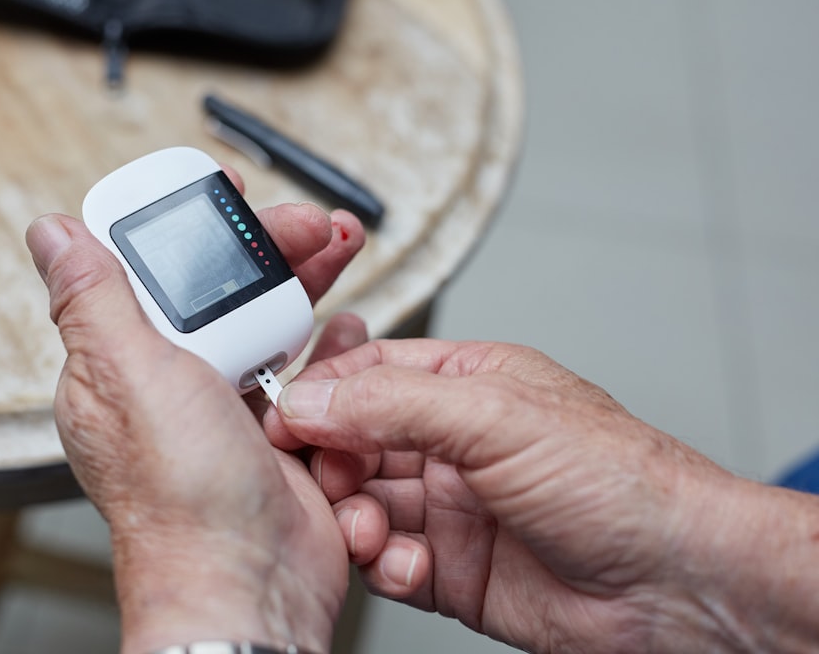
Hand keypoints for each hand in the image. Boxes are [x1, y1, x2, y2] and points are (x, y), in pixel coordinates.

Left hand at [26, 174, 365, 653]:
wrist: (252, 582)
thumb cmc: (181, 497)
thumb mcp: (130, 377)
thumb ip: (94, 300)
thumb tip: (52, 234)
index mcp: (117, 366)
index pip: (143, 272)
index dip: (183, 228)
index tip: (222, 195)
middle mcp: (168, 383)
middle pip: (215, 288)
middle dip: (263, 246)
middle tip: (303, 223)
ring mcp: (223, 406)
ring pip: (262, 320)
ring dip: (302, 278)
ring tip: (338, 244)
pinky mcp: (273, 430)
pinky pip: (300, 367)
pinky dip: (326, 340)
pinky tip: (346, 320)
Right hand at [273, 340, 818, 652]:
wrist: (675, 584)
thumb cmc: (619, 482)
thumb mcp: (495, 417)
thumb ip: (391, 402)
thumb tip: (310, 396)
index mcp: (466, 386)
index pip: (367, 375)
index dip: (320, 394)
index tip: (282, 417)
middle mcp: (453, 445)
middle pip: (354, 443)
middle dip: (332, 464)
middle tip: (327, 482)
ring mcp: (452, 509)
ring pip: (364, 506)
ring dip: (354, 520)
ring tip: (371, 531)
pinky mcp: (454, 570)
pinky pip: (390, 563)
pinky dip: (387, 566)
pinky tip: (411, 566)